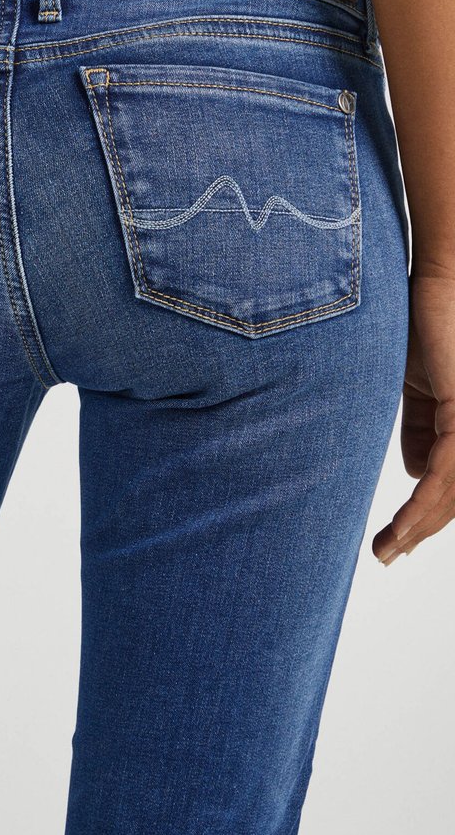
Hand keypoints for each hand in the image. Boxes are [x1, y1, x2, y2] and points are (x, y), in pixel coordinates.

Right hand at [374, 269, 454, 563]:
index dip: (428, 514)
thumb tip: (418, 474)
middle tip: (387, 553)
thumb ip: (420, 428)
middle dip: (422, 529)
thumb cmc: (424, 323)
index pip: (454, 480)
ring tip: (386, 549)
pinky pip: (448, 474)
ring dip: (418, 527)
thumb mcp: (416, 386)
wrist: (434, 281)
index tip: (396, 539)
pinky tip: (402, 528)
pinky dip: (422, 506)